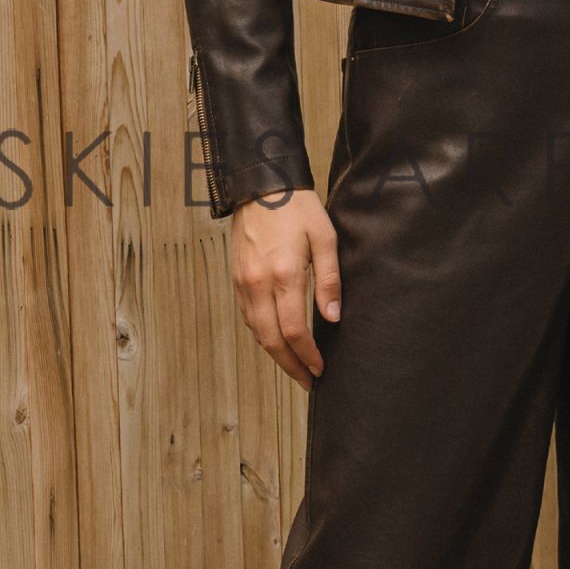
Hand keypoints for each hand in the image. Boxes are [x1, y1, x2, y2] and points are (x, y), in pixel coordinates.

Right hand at [230, 187, 341, 390]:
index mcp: (284, 274)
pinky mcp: (236, 279)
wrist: (260, 186)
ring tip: (294, 367)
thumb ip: (330, 280)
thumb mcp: (325, 238)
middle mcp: (258, 283)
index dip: (307, 356)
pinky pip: (248, 317)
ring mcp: (243, 282)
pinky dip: (262, 334)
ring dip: (275, 353)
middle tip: (307, 382)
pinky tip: (276, 340)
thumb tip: (332, 318)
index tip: (320, 369)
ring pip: (256, 331)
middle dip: (290, 366)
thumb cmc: (297, 209)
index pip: (294, 330)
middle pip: (271, 340)